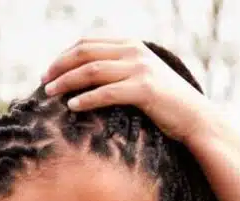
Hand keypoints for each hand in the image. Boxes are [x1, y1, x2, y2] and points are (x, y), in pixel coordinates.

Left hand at [41, 38, 217, 143]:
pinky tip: (72, 107)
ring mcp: (140, 68)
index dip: (63, 56)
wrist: (196, 118)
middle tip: (43, 83)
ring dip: (66, 82)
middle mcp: (134, 51)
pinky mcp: (144, 89)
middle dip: (59, 67)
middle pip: (85, 53)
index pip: (87, 43)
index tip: (49, 72)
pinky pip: (106, 92)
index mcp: (131, 44)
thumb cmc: (166, 104)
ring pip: (91, 71)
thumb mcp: (142, 78)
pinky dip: (86, 99)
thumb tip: (86, 77)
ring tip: (50, 95)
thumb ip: (119, 70)